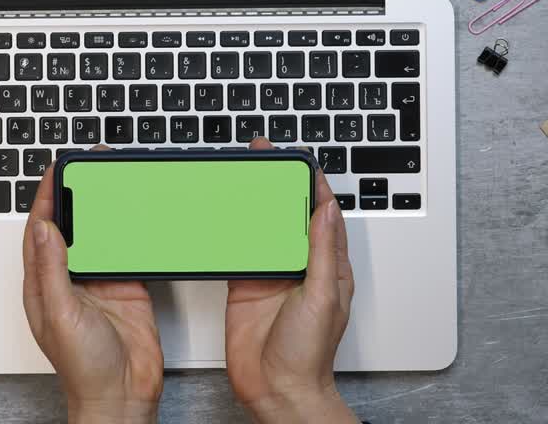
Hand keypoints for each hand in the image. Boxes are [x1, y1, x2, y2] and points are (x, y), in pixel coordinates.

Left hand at [22, 164, 163, 423]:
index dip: (47, 198)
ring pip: (100, 234)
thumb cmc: (83, 368)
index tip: (56, 170)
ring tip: (111, 180)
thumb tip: (45, 228)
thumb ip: (52, 270)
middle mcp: (70, 279)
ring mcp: (100, 281)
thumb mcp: (60, 313)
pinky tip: (138, 214)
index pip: (41, 230)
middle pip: (71, 225)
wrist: (122, 395)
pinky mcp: (127, 285)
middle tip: (88, 165)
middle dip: (77, 194)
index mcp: (44, 283)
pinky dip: (133, 231)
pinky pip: (129, 250)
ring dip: (105, 208)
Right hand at [225, 139, 358, 423]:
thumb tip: (326, 210)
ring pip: (261, 228)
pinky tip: (221, 216)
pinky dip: (229, 233)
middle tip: (261, 157)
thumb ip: (323, 252)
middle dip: (277, 184)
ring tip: (240, 178)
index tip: (297, 160)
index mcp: (326, 265)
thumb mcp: (323, 296)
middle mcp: (299, 266)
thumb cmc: (309, 354)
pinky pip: (237, 251)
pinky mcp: (244, 286)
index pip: (321, 213)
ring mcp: (270, 275)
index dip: (310, 183)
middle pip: (287, 214)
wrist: (278, 390)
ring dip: (252, 204)